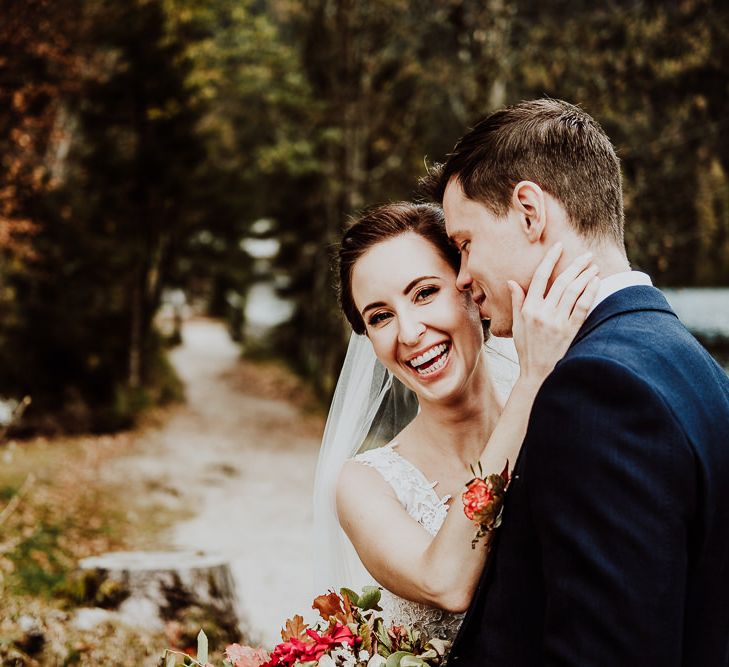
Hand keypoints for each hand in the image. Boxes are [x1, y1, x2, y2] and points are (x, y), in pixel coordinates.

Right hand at [509, 242, 599, 382]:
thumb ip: (517, 302)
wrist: (538, 374)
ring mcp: (558, 322)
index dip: (549, 260)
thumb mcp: (517, 325)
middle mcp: (542, 313)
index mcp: (528, 309)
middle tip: (586, 254)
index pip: (539, 277)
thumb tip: (512, 282)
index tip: (558, 246)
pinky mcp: (571, 331)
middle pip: (561, 282)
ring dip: (585, 276)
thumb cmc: (527, 349)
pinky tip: (596, 283)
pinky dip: (590, 292)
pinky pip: (583, 307)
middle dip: (575, 265)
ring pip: (573, 291)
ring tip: (593, 266)